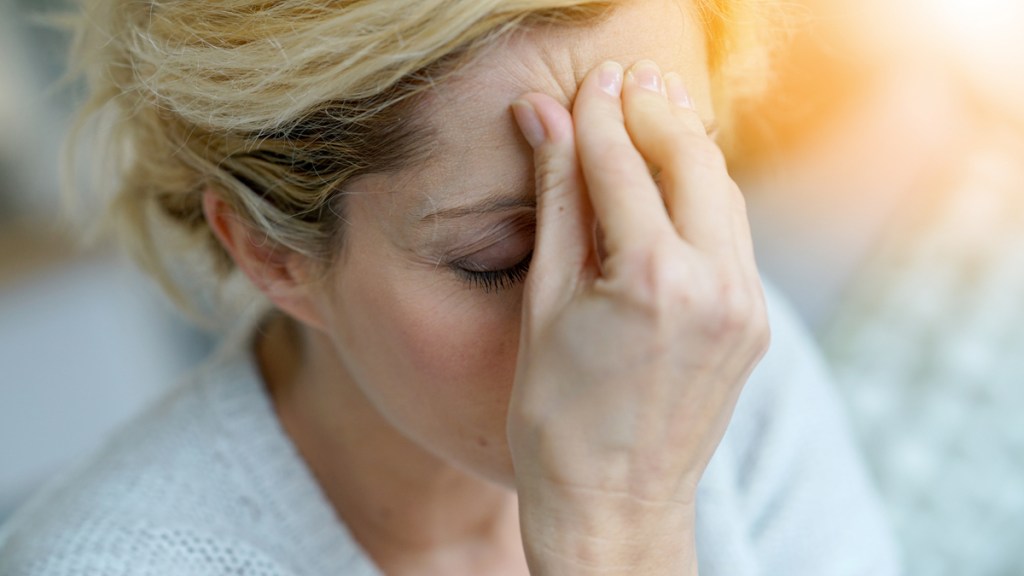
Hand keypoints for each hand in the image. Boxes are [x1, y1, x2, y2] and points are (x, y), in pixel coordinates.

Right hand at [507, 59, 770, 574]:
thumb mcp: (545, 305)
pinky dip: (703, 195)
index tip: (584, 82)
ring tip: (649, 111)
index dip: (598, 115)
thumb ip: (556, 204)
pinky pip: (733, 235)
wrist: (614, 505)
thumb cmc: (559, 421)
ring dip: (685, 147)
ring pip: (723, 193)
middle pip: (691, 161)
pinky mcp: (753, 322)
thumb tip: (544, 122)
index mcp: (653, 281)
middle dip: (654, 112)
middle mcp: (715, 286)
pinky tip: (675, 179)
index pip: (622, 167)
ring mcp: (745, 306)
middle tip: (622, 79)